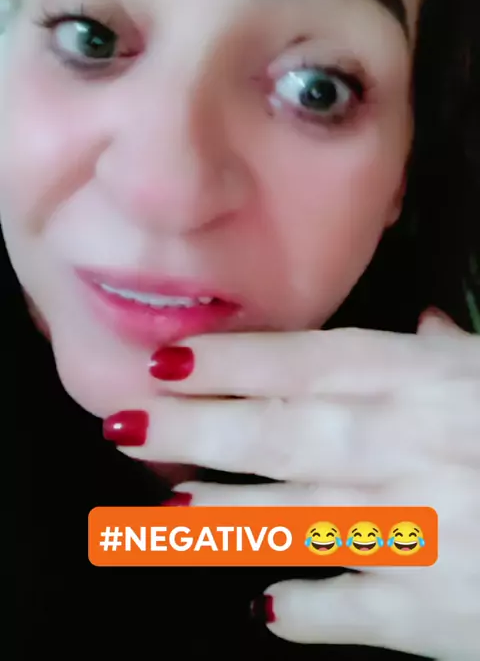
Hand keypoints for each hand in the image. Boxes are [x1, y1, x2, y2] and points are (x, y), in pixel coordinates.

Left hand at [106, 309, 479, 659]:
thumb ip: (461, 352)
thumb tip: (424, 327)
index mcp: (433, 384)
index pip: (310, 365)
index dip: (233, 362)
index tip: (169, 362)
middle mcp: (414, 449)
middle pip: (281, 435)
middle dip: (195, 430)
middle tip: (127, 425)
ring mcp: (422, 532)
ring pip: (297, 517)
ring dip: (226, 512)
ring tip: (171, 504)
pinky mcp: (442, 613)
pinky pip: (355, 611)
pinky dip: (306, 610)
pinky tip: (263, 604)